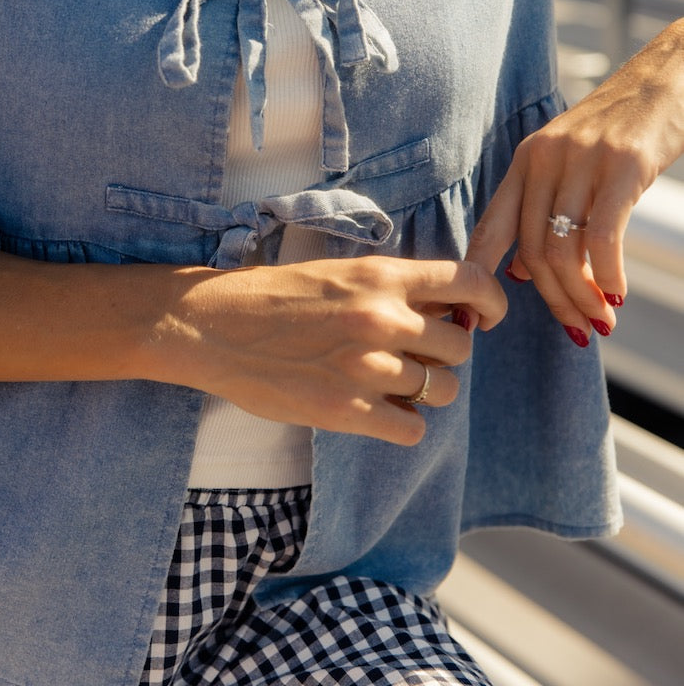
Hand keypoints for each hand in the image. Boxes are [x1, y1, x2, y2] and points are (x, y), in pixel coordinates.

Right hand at [140, 255, 506, 444]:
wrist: (212, 326)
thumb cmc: (272, 296)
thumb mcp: (339, 273)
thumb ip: (393, 289)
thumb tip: (451, 311)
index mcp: (381, 276)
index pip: (469, 283)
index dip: (489, 302)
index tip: (484, 317)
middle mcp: (382, 318)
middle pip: (461, 345)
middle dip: (446, 352)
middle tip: (416, 354)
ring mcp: (367, 368)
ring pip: (442, 390)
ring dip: (426, 389)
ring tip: (392, 382)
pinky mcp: (347, 412)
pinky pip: (412, 429)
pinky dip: (403, 424)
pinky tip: (378, 411)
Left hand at [465, 19, 683, 344]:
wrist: (665, 80)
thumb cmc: (619, 131)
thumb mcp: (569, 163)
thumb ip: (543, 211)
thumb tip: (522, 274)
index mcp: (526, 161)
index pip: (491, 228)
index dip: (477, 278)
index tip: (474, 322)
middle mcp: (544, 159)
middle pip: (532, 250)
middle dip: (554, 300)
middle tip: (579, 330)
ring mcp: (582, 160)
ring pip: (564, 249)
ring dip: (582, 297)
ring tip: (602, 321)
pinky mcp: (623, 164)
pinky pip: (603, 236)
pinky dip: (608, 275)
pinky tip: (617, 294)